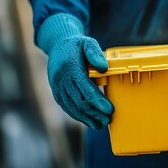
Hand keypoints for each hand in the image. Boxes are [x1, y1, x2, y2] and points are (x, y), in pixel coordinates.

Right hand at [39, 14, 113, 129]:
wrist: (57, 46)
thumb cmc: (77, 46)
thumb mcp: (87, 43)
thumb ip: (95, 54)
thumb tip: (104, 68)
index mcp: (70, 68)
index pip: (85, 89)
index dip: (98, 101)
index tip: (110, 110)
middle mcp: (61, 79)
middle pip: (79, 101)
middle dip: (94, 113)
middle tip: (108, 119)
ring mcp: (57, 87)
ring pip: (72, 107)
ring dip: (86, 118)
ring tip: (99, 124)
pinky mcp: (56, 92)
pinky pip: (67, 107)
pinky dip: (77, 116)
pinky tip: (88, 121)